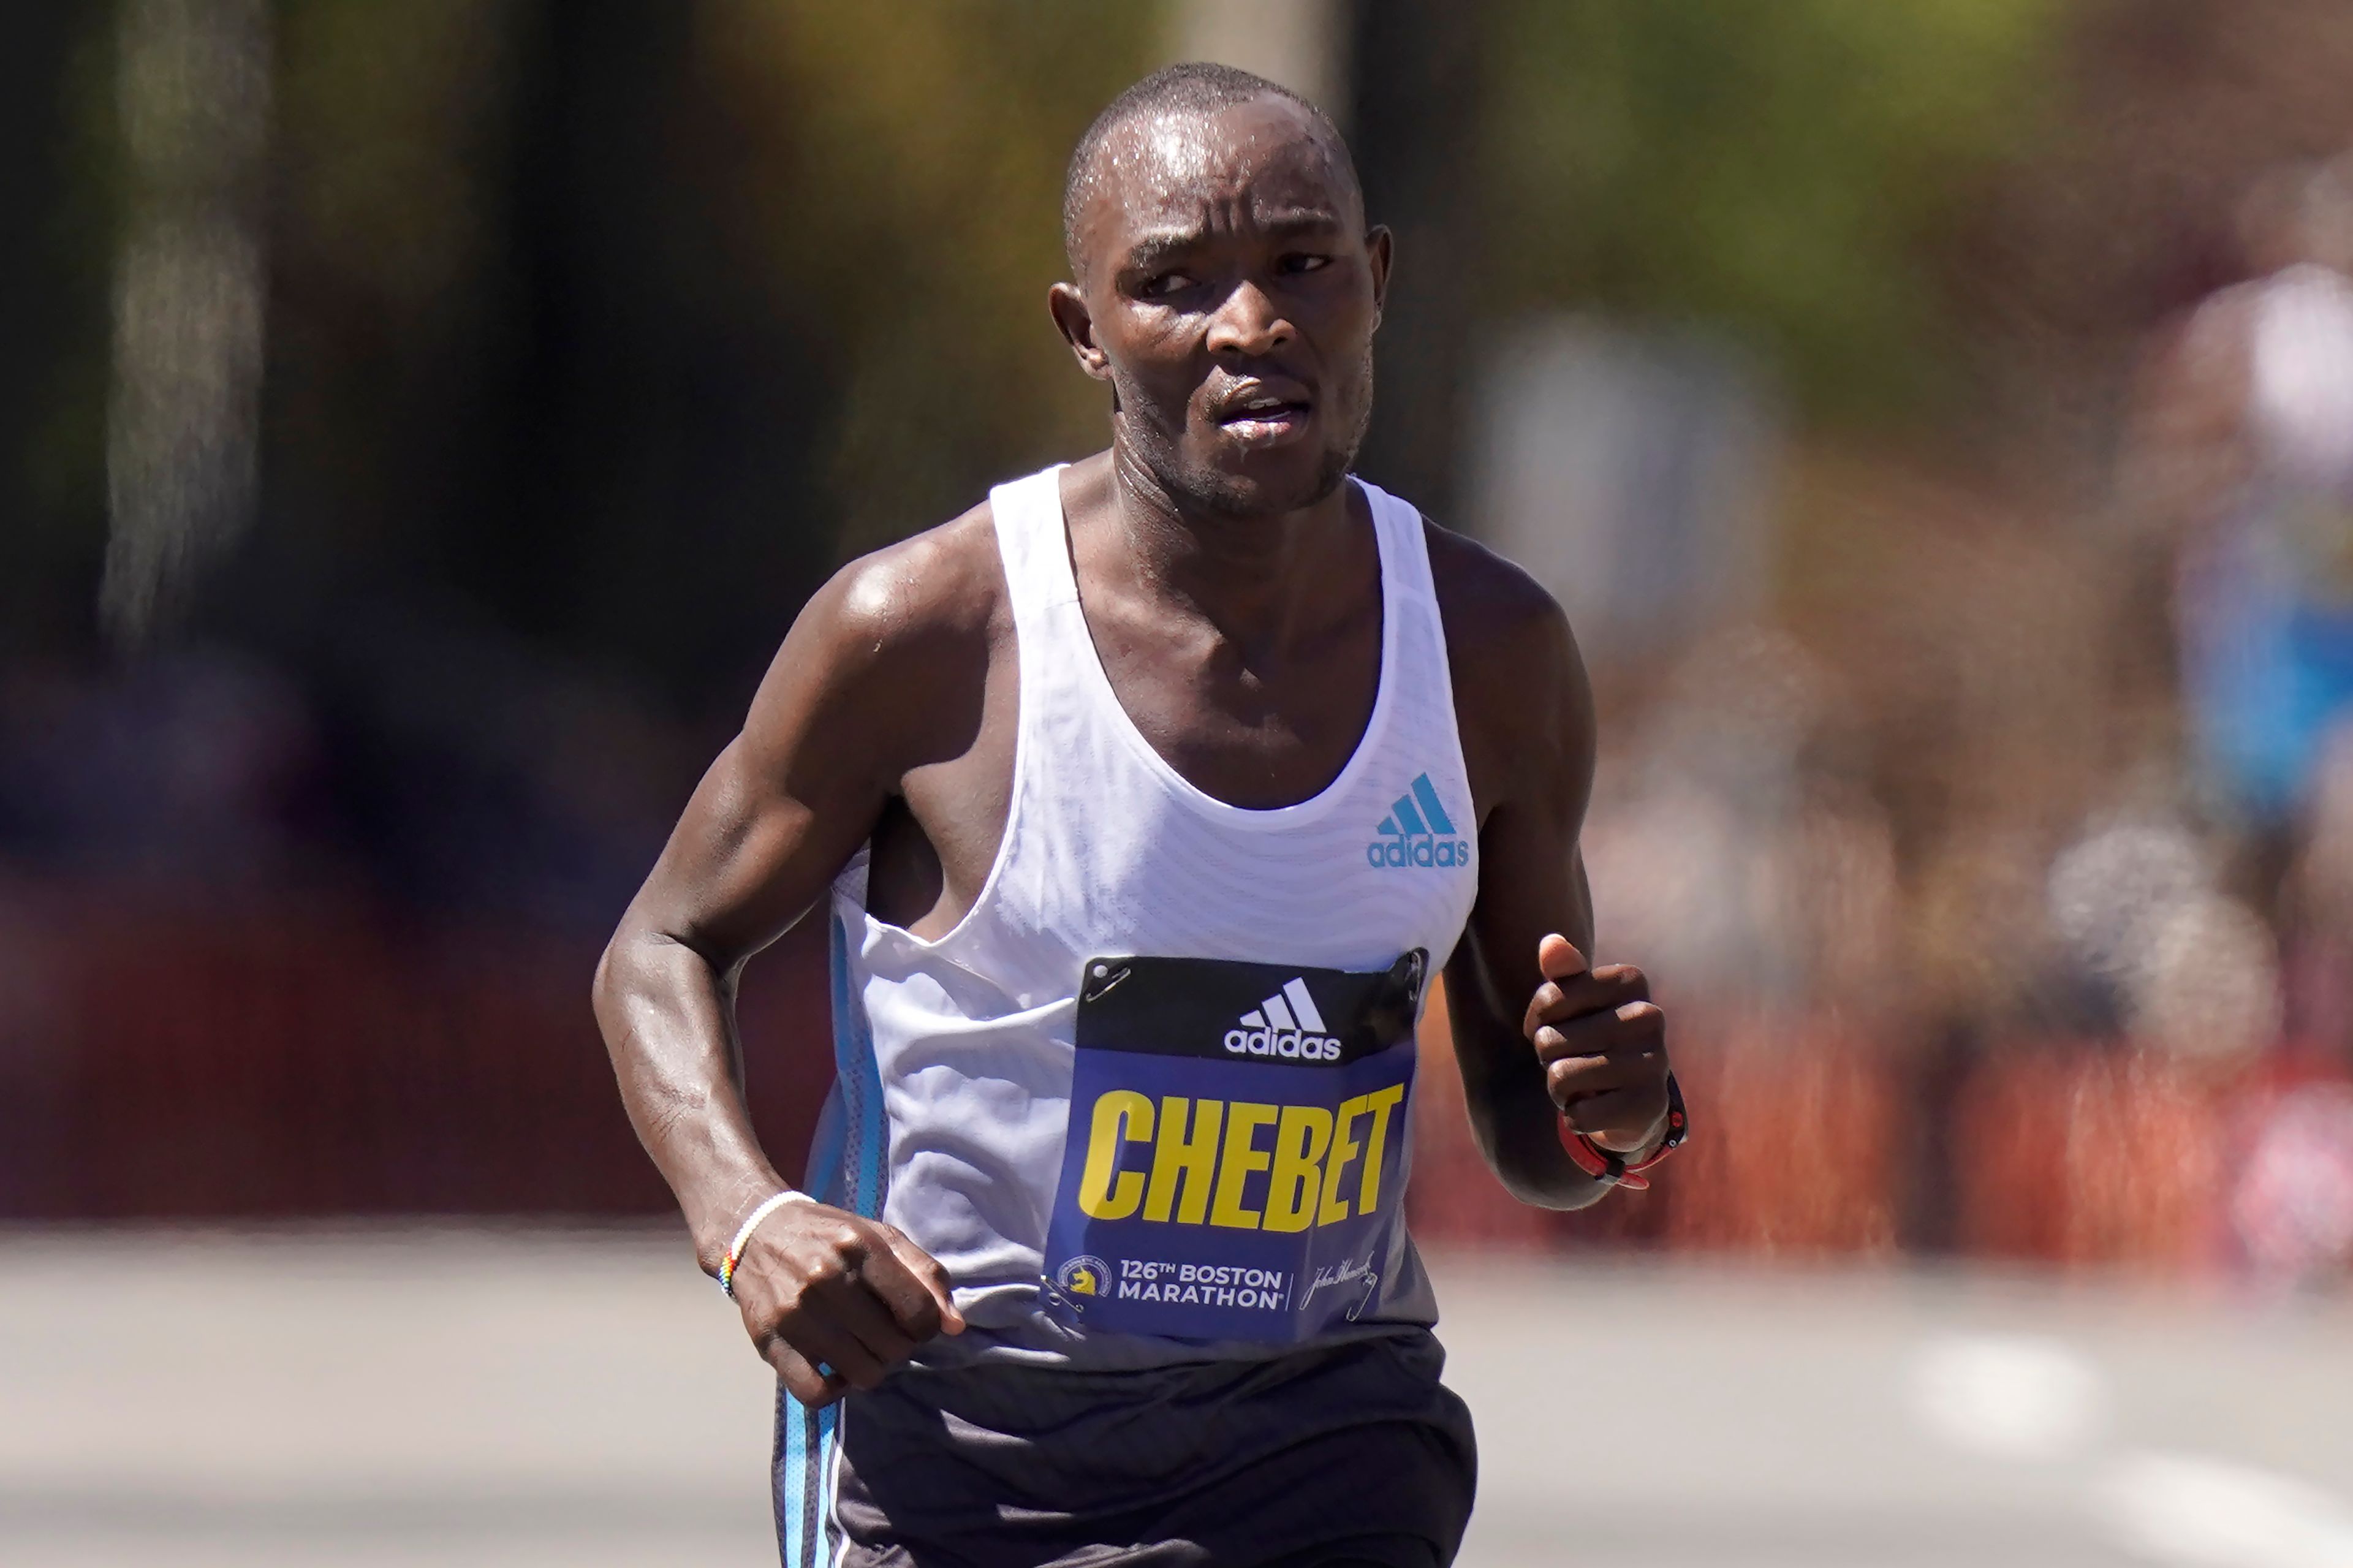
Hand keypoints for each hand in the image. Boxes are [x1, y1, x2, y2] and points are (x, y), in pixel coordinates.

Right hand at [729, 1202, 964, 1404]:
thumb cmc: (829, 1237)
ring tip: (862, 1349)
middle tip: (885, 1333)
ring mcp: (795, 1313)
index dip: (928, 1326)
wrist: (755, 1232)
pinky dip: (834, 1390)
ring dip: (872, 1369)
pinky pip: (815, 1394)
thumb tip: (955, 1327)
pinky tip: (835, 1369)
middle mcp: (826, 1278)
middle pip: (894, 1348)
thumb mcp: (881, 1237)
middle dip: (899, 1347)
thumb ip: (925, 1274)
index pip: (919, 1311)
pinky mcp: (769, 1342)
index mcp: (860, 1246)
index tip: (915, 1322)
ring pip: (862, 1375)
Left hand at [1523, 933, 1670, 1153]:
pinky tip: (1598, 1109)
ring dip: (1560, 1090)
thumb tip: (1550, 943)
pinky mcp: (1649, 1105)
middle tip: (1578, 1061)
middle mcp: (1650, 1016)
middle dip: (1550, 1058)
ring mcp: (1654, 1062)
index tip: (1562, 1027)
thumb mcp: (1574, 1003)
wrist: (1629, 1102)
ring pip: (1560, 1077)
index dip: (1539, 1021)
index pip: (1547, 998)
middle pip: (1549, 1040)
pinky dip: (1576, 1118)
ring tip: (1586, 1085)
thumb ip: (1562, 974)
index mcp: (1632, 981)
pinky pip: (1578, 1115)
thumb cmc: (1592, 1040)